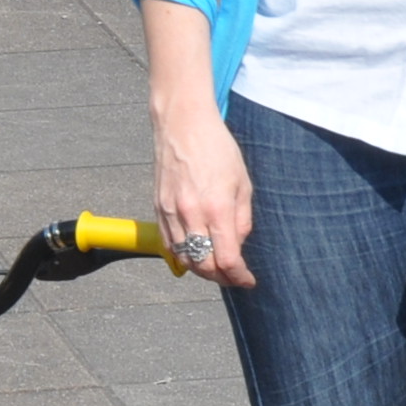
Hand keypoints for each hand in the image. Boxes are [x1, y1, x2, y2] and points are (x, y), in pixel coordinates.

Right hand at [154, 101, 255, 288]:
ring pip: (184, 259)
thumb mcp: (242, 183)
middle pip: (204, 265)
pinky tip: (197, 254)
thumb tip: (238, 246)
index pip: (227, 259)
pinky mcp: (157, 208)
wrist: (182, 124)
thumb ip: (242, 219)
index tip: (248, 281)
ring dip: (203, 270)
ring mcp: (170, 212)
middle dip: (222, 278)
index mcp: (216, 208)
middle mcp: (190, 214)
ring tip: (218, 268)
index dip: (239, 277)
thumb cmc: (217, 148)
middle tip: (235, 277)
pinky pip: (169, 244)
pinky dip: (183, 256)